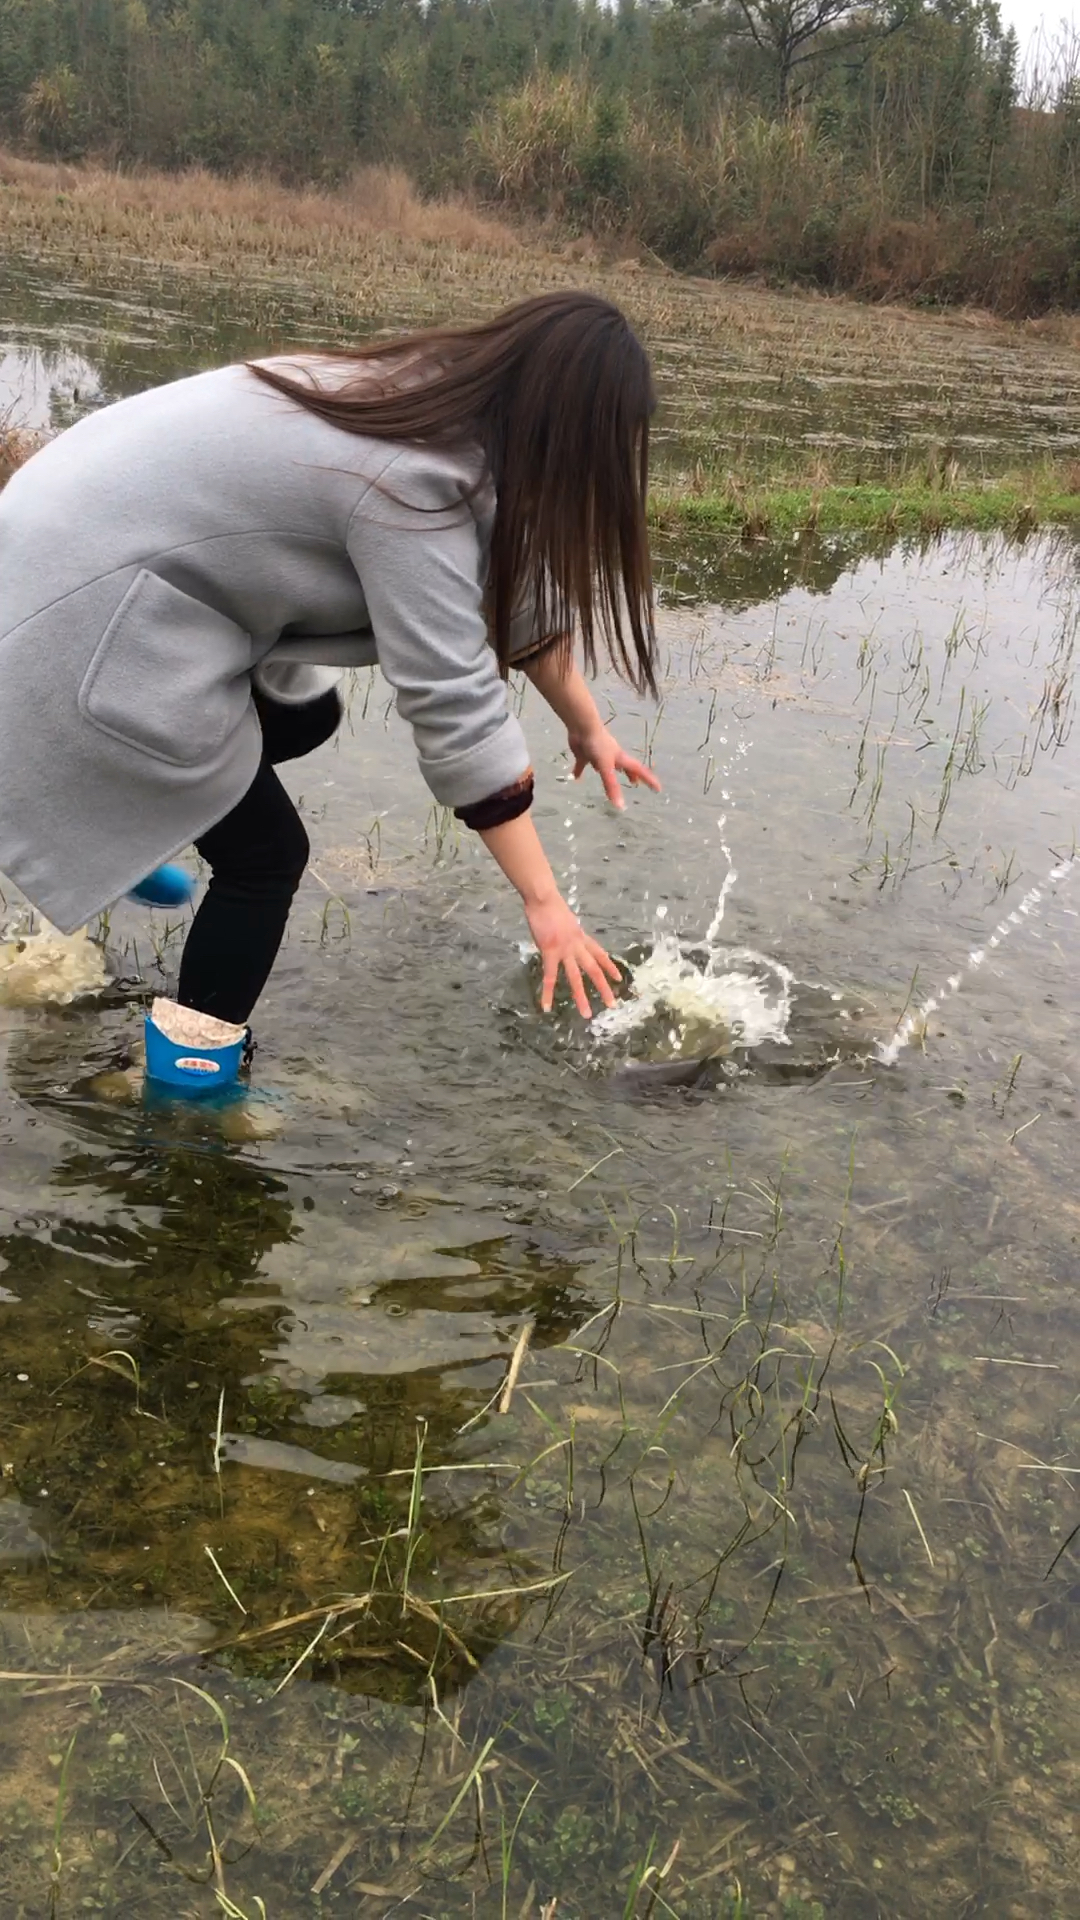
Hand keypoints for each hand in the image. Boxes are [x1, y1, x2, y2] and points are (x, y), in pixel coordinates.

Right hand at [524, 890, 621, 1016]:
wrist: (544, 899)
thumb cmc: (551, 906)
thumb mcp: (566, 921)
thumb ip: (569, 934)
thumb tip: (566, 938)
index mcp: (582, 937)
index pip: (600, 954)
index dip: (610, 967)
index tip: (619, 979)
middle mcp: (578, 946)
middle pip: (594, 970)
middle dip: (604, 988)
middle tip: (613, 1005)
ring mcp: (565, 950)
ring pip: (576, 978)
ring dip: (581, 997)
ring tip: (587, 1015)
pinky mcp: (550, 952)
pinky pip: (549, 977)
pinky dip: (547, 993)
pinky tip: (545, 1007)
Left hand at [568, 724, 661, 809]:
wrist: (581, 726)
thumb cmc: (598, 744)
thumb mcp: (606, 767)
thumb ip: (612, 786)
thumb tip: (620, 806)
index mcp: (621, 758)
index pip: (639, 770)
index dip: (649, 780)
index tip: (657, 788)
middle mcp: (612, 756)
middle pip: (624, 767)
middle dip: (630, 775)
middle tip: (634, 784)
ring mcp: (598, 754)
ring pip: (605, 767)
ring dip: (608, 774)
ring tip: (610, 782)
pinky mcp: (585, 753)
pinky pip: (583, 764)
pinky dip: (580, 771)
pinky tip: (575, 777)